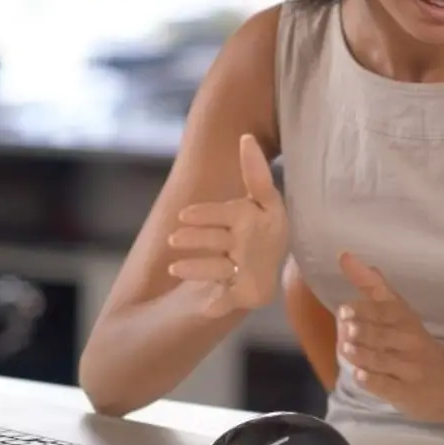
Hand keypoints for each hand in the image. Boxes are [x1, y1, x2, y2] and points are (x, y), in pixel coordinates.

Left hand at [168, 134, 287, 317]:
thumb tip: (244, 136)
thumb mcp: (261, 199)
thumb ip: (255, 172)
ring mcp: (251, 269)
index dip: (207, 214)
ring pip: (218, 268)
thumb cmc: (260, 226)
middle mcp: (255, 243)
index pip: (229, 213)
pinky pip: (231, 299)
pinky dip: (220, 304)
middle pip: (219, 240)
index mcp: (258, 217)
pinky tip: (206, 309)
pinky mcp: (249, 293)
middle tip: (172, 238)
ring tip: (174, 268)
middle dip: (197, 240)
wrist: (271, 265)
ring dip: (197, 269)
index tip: (182, 215)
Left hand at [335, 252, 443, 423]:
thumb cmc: (420, 347)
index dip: (366, 309)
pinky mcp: (407, 393)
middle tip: (347, 327)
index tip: (344, 308)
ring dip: (363, 354)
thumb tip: (346, 257)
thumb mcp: (403, 315)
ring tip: (346, 349)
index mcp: (407, 320)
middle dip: (363, 330)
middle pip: (383, 334)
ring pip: (382, 360)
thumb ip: (374, 289)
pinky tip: (360, 375)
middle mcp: (409, 343)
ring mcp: (409, 369)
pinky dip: (372, 380)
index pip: (387, 310)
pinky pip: (387, 386)